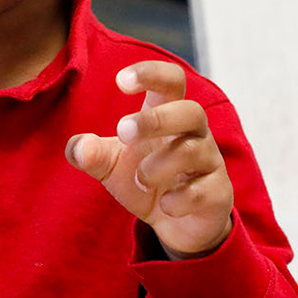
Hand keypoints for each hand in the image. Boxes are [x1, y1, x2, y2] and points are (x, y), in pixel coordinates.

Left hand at [65, 62, 233, 258]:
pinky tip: (164, 204)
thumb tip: (79, 147)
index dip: (151, 74)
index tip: (120, 81)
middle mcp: (194, 134)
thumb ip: (90, 153)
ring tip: (140, 178)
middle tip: (122, 132)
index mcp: (168, 115)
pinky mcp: (218, 195)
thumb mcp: (110, 165)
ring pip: (194, 151)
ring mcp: (210, 163)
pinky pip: (203, 192)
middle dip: (156, 119)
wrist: (176, 222)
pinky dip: (177, 200)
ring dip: (158, 166)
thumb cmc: (144, 179)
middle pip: (191, 111)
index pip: (172, 81)